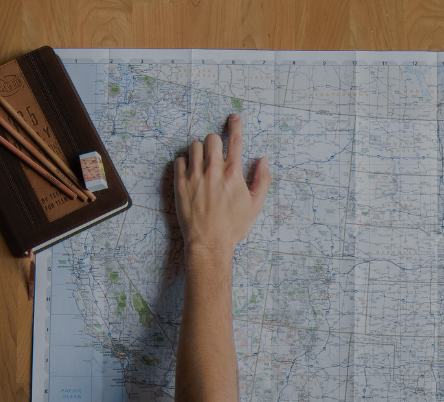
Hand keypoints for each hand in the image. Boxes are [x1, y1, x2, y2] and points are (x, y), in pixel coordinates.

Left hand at [173, 114, 270, 257]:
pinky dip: (185, 163)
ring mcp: (195, 176)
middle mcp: (213, 170)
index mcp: (233, 173)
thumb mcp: (255, 205)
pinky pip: (179, 160)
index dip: (236, 125)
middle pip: (212, 138)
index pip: (235, 141)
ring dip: (200, 151)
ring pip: (194, 146)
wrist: (209, 242)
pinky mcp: (180, 183)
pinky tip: (191, 173)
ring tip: (203, 164)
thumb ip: (262, 180)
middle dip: (216, 143)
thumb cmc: (233, 226)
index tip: (234, 118)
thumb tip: (264, 162)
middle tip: (217, 154)